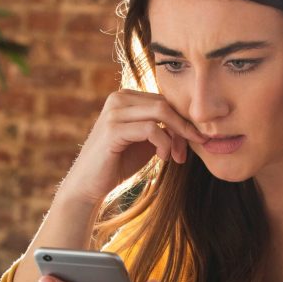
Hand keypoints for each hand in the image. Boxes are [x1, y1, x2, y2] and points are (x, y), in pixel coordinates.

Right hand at [58, 89, 206, 205]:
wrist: (89, 184)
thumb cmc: (119, 162)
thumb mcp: (146, 141)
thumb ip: (164, 127)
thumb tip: (191, 124)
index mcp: (126, 97)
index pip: (164, 100)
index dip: (182, 120)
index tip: (193, 142)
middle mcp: (118, 98)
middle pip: (165, 103)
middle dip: (183, 127)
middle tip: (188, 150)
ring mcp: (114, 112)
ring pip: (161, 112)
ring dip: (176, 136)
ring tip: (175, 156)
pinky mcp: (113, 129)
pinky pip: (151, 129)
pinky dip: (164, 144)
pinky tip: (163, 158)